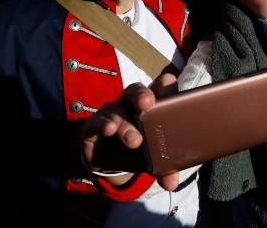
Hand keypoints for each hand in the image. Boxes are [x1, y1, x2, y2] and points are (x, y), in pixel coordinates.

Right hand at [81, 73, 179, 189]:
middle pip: (135, 92)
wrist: (112, 163)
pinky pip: (97, 121)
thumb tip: (171, 183)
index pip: (158, 88)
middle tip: (148, 104)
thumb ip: (165, 167)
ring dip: (125, 125)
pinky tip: (109, 130)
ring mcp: (111, 113)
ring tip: (135, 141)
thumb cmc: (140, 150)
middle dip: (142, 95)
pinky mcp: (94, 126)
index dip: (164, 85)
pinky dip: (103, 124)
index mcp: (150, 107)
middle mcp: (130, 105)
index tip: (168, 84)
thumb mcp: (155, 157)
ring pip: (117, 110)